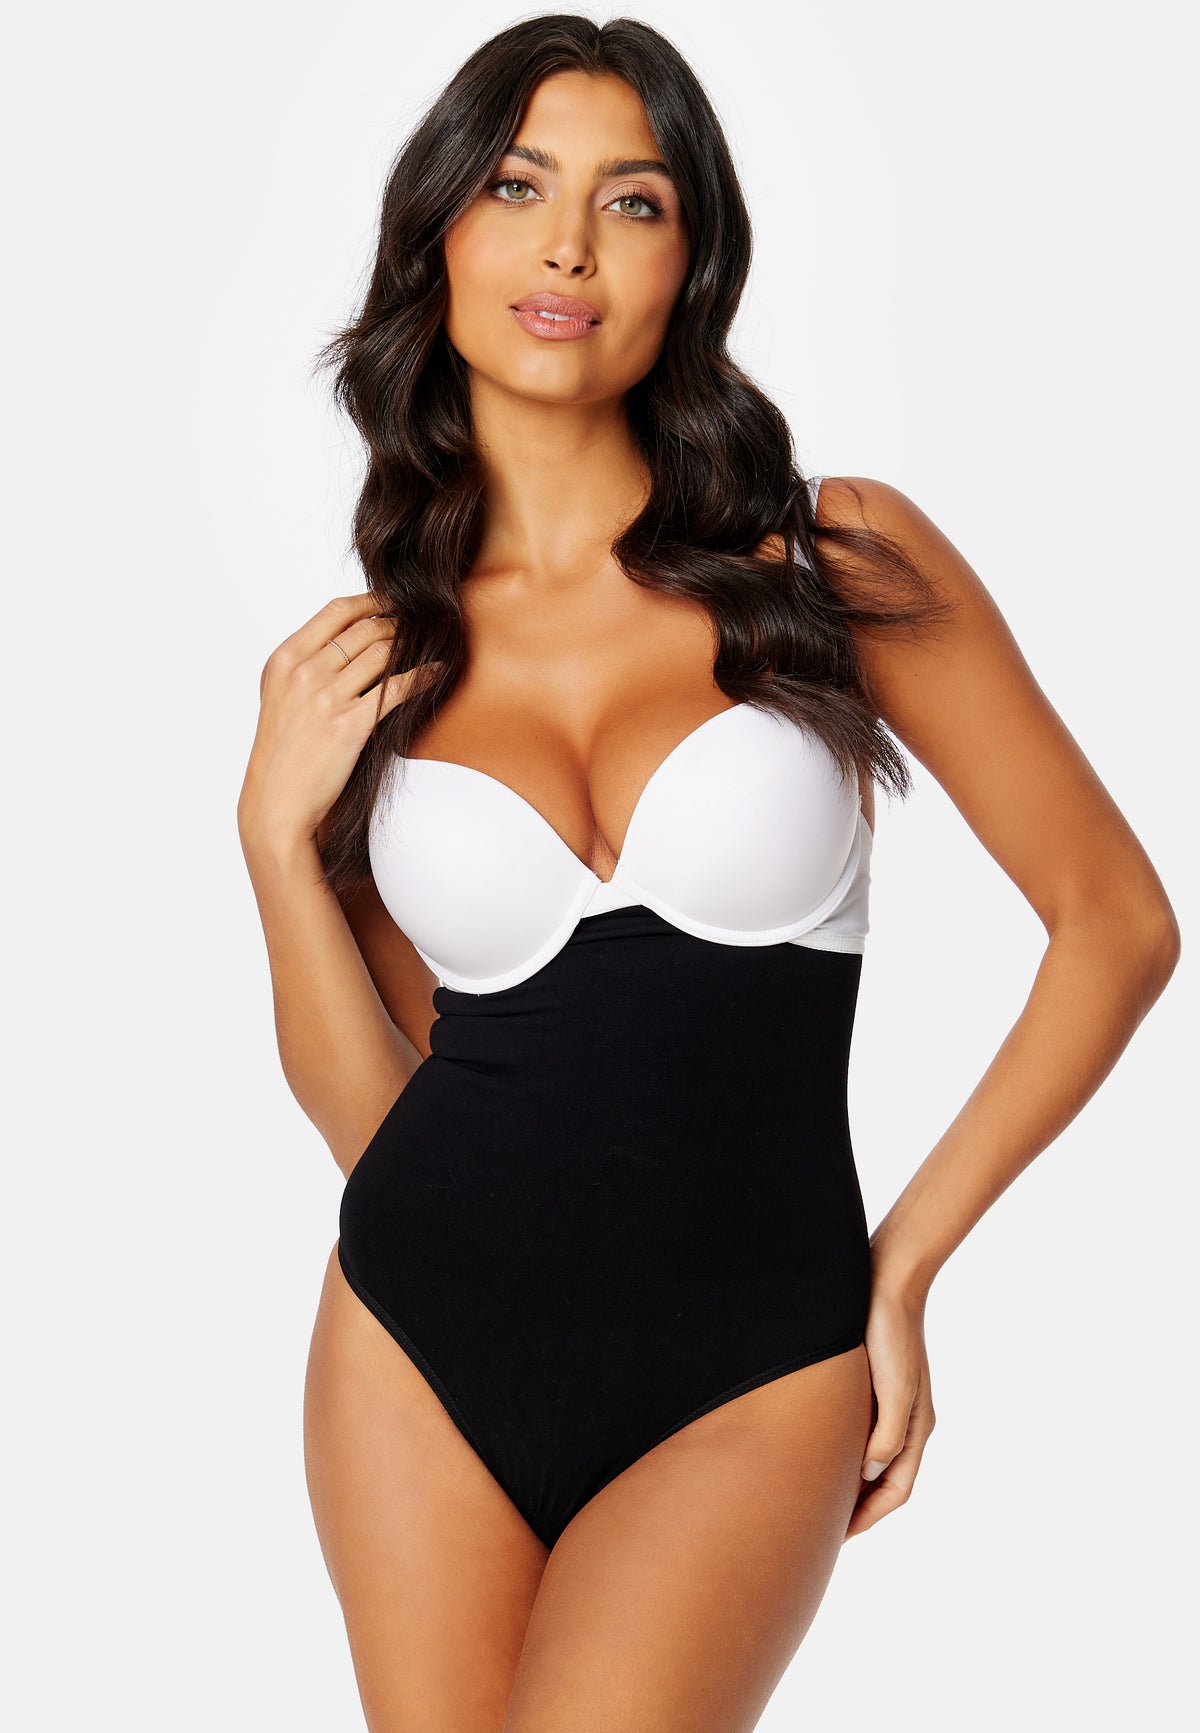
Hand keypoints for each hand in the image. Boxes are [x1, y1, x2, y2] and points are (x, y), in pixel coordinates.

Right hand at [237, 592, 411, 854]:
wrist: (277, 801)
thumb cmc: (283, 754)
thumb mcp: (281, 697)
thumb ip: (309, 665)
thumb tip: (352, 640)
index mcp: (285, 659)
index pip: (336, 611)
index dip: (373, 601)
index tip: (395, 602)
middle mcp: (303, 672)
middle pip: (365, 629)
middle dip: (399, 624)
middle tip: (421, 628)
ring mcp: (325, 697)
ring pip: (383, 653)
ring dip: (413, 646)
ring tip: (430, 646)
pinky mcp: (349, 725)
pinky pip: (397, 688)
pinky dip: (422, 675)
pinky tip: (437, 671)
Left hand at [844, 1277, 936, 1538]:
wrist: (887, 1278)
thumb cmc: (890, 1332)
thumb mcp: (894, 1388)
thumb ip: (886, 1436)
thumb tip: (867, 1473)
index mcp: (917, 1427)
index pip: (896, 1491)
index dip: (867, 1517)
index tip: (836, 1537)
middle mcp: (907, 1421)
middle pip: (885, 1480)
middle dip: (859, 1507)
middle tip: (823, 1528)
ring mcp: (892, 1403)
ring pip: (872, 1458)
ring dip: (851, 1481)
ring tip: (817, 1497)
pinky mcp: (875, 1384)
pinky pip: (861, 1431)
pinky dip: (845, 1451)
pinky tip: (819, 1451)